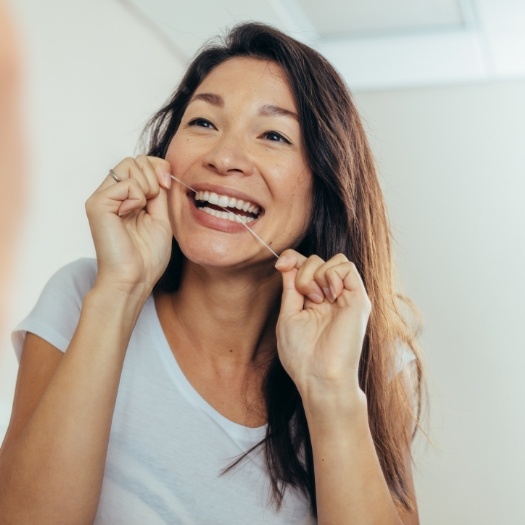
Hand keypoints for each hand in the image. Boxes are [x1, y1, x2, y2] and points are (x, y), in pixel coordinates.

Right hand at [85, 155, 172, 296]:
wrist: (134, 279)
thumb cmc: (147, 257)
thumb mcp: (161, 217)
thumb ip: (159, 192)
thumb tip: (161, 169)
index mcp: (125, 198)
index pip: (140, 163)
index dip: (158, 167)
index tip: (167, 185)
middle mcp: (110, 195)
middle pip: (135, 159)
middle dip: (154, 175)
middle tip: (154, 202)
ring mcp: (102, 198)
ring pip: (129, 164)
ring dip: (147, 186)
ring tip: (142, 210)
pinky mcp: (97, 204)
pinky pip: (126, 183)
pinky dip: (137, 198)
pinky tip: (131, 215)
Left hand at [274, 249, 370, 402]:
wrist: (320, 377)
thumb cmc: (301, 354)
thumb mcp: (288, 315)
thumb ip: (291, 287)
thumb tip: (288, 262)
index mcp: (313, 300)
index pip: (305, 265)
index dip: (292, 258)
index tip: (281, 265)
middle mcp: (330, 296)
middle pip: (316, 259)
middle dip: (303, 271)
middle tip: (305, 298)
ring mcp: (345, 296)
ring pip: (334, 259)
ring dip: (317, 274)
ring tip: (317, 300)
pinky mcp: (358, 299)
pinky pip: (347, 267)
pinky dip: (332, 274)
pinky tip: (329, 295)